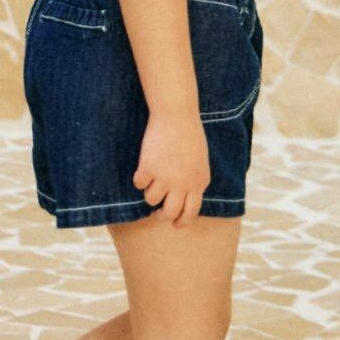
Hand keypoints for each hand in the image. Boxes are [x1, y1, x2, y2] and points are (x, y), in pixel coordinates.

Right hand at [133, 110, 209, 227]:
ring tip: (151, 180)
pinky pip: (139, 184)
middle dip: (161, 215)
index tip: (173, 223)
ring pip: (151, 200)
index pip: (191, 213)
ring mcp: (165, 177)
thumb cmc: (189, 136)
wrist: (177, 116)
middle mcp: (182, 184)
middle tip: (156, 211)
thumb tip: (183, 200)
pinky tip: (143, 168)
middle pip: (170, 213)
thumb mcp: (200, 162)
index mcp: (198, 182)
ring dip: (149, 193)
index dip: (181, 222)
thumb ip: (194, 182)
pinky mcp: (148, 168)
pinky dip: (139, 179)